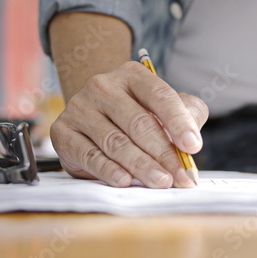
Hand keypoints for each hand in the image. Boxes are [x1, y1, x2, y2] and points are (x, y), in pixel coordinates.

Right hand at [50, 61, 208, 187]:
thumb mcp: (164, 108)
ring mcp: (80, 107)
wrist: (92, 116)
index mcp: (132, 75)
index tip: (193, 146)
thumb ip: (187, 114)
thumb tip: (192, 139)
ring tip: (161, 182)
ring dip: (141, 166)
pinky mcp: (63, 131)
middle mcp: (103, 86)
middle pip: (138, 123)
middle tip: (180, 176)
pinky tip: (125, 180)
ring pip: (116, 142)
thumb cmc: (136, 113)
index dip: (179, 122)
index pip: (160, 96)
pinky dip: (109, 170)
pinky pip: (90, 155)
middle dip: (163, 153)